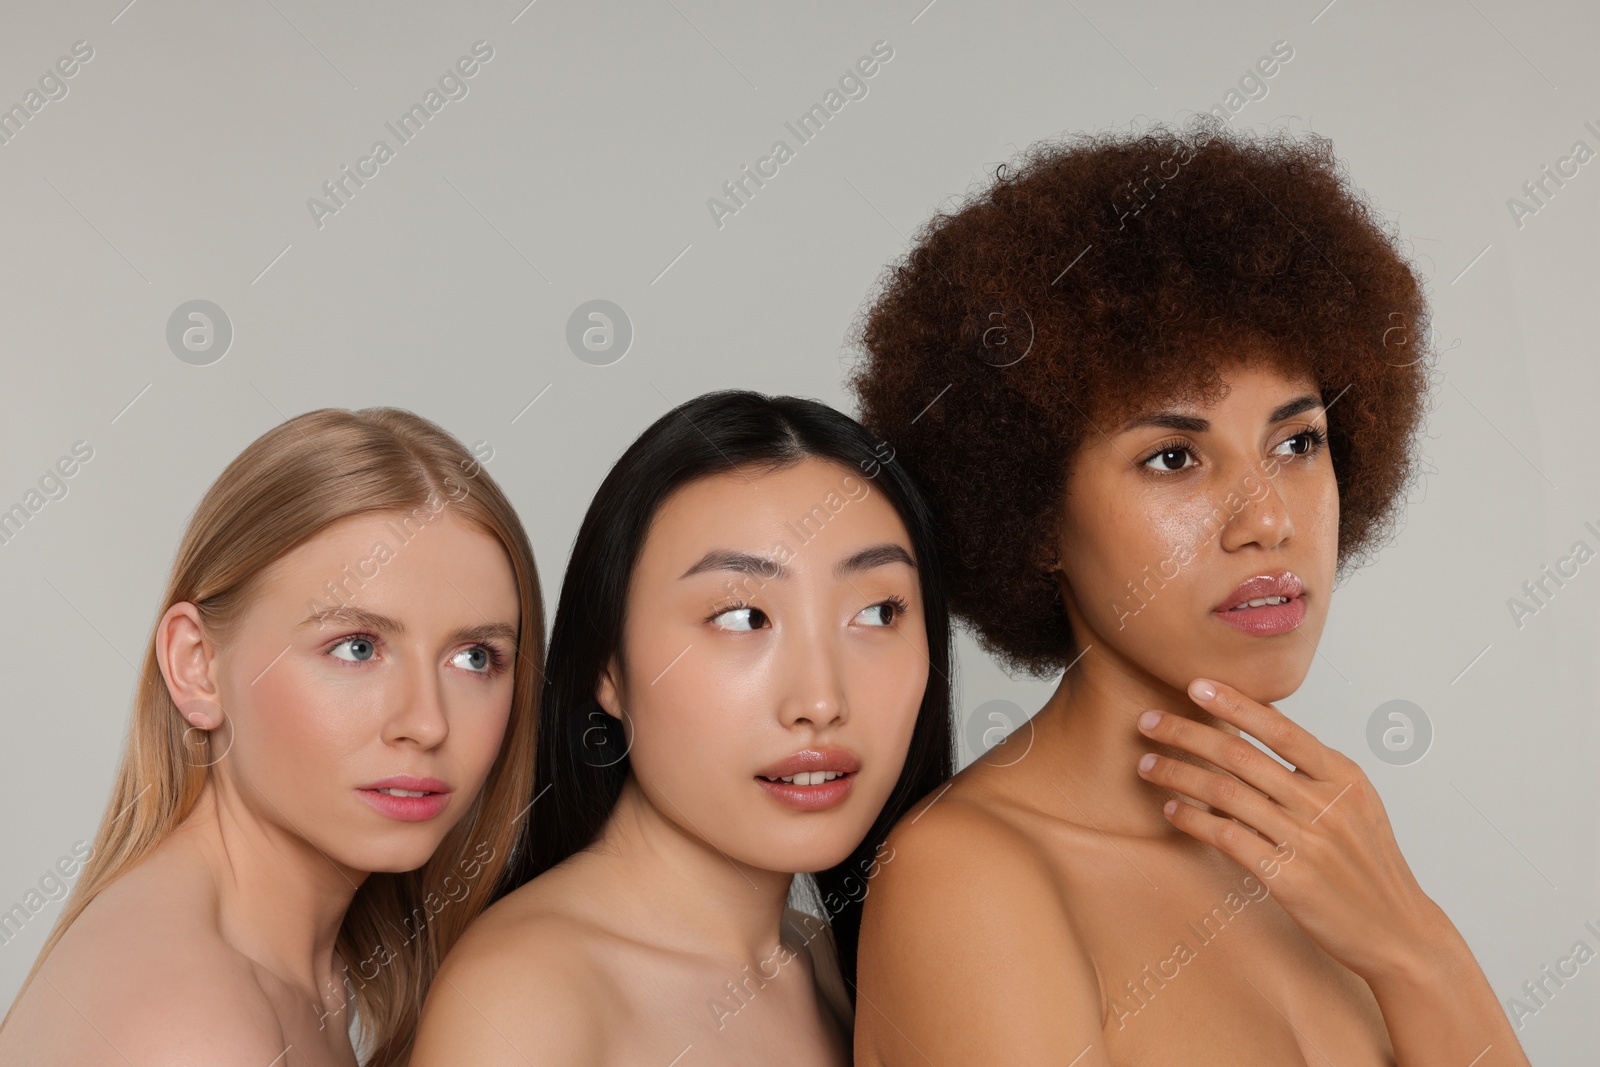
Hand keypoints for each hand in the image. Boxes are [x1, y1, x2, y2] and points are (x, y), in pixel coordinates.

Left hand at [1134, 676, 1448, 982]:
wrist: (1398, 932)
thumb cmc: (1369, 865)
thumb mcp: (1357, 804)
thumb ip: (1315, 769)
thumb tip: (1262, 725)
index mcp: (1343, 777)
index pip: (1280, 728)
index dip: (1234, 703)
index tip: (1195, 685)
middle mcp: (1325, 804)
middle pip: (1241, 755)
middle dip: (1186, 733)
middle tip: (1147, 722)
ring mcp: (1307, 842)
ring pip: (1225, 793)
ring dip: (1177, 774)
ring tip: (1146, 765)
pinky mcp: (1288, 878)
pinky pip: (1227, 837)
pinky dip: (1192, 820)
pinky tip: (1171, 810)